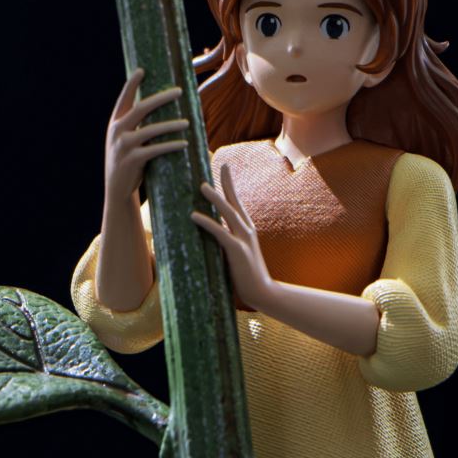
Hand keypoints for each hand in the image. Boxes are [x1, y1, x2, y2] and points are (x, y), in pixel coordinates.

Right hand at [104, 68, 188, 204]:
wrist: (117, 189)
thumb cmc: (128, 160)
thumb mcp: (125, 140)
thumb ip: (136, 125)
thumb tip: (159, 107)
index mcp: (115, 123)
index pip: (124, 99)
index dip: (131, 84)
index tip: (142, 70)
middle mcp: (117, 131)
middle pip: (140, 109)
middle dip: (161, 98)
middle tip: (179, 91)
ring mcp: (123, 146)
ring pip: (150, 130)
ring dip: (171, 125)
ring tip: (187, 122)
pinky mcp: (132, 161)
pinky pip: (155, 150)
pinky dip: (171, 145)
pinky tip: (184, 143)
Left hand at [191, 163, 275, 311]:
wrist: (263, 293)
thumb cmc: (246, 276)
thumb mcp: (234, 254)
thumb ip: (224, 242)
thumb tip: (205, 235)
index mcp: (246, 229)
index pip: (237, 202)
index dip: (230, 185)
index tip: (224, 168)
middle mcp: (247, 230)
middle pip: (235, 200)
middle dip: (227, 182)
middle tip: (221, 164)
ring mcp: (243, 239)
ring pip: (228, 212)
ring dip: (215, 198)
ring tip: (201, 186)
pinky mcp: (237, 251)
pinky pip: (220, 232)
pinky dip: (206, 222)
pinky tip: (194, 215)